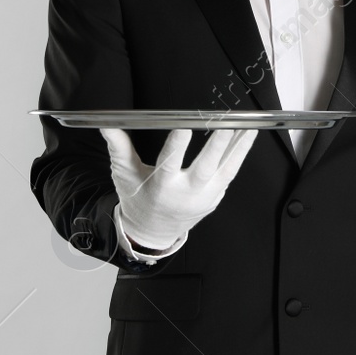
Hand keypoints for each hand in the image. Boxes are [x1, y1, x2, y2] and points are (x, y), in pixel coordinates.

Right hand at [100, 127, 257, 253]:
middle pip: (205, 169)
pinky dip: (239, 154)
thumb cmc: (138, 200)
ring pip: (225, 170)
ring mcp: (204, 197)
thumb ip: (119, 148)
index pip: (168, 165)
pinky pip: (230, 173)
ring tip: (249, 124)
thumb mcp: (124, 175)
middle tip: (226, 123)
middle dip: (217, 145)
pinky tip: (246, 136)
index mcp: (161, 188)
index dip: (176, 146)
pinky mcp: (215, 197)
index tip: (183, 127)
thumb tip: (107, 124)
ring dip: (238, 146)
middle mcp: (186, 194)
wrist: (154, 231)